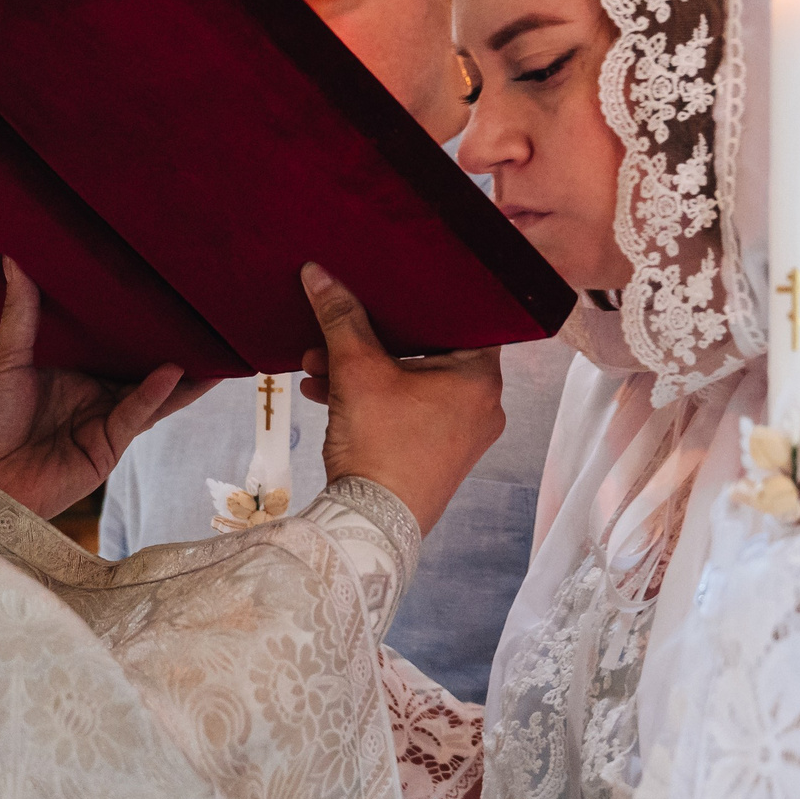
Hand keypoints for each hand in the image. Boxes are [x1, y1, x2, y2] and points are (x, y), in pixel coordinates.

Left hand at [0, 259, 209, 517]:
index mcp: (69, 370)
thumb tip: (14, 259)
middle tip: (206, 320)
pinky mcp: (106, 448)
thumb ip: (22, 314)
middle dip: (173, 349)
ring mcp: (101, 422)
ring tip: (214, 352)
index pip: (111, 343)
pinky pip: (136, 417)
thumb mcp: (5, 359)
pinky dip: (155, 395)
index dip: (136, 324)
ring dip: (182, 377)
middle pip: (140, 368)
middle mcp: (90, 395)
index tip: (164, 296)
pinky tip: (174, 372)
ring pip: (150, 395)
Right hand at [297, 263, 501, 533]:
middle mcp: (482, 405)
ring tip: (317, 367)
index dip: (427, 298)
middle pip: (428, 351)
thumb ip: (341, 318)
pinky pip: (408, 412)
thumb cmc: (380, 445)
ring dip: (363, 372)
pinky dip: (373, 401)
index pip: (465, 318)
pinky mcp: (439, 456)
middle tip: (337, 331)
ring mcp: (463, 435)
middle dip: (372, 341)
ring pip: (411, 384)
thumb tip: (319, 274)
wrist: (372, 524)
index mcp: (480, 378)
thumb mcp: (357, 371)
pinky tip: (325, 394)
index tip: (396, 286)